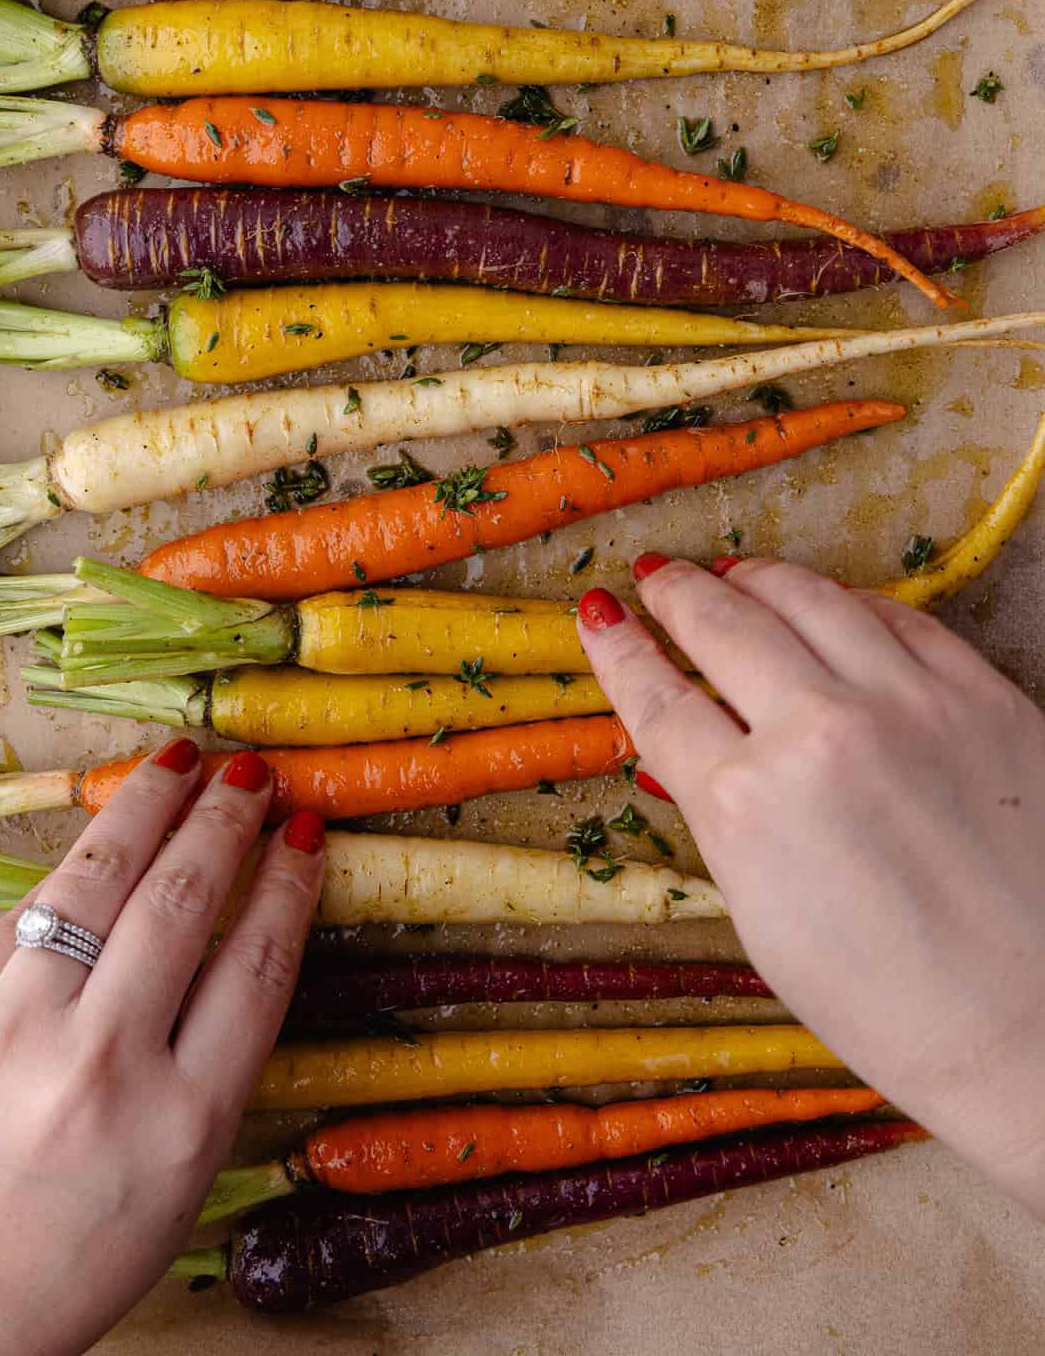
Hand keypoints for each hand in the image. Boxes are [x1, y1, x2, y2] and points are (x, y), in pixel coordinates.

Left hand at [0, 740, 324, 1355]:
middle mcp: (104, 1066)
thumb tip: (235, 940)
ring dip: (150, 807)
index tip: (307, 838)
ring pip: (99, 882)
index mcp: (182, 1125)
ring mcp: (16, 1032)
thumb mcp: (172, 1190)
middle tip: (253, 778)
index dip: (289, 886)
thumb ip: (207, 1071)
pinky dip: (73, 868)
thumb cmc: (57, 1268)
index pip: (257, 967)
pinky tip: (102, 836)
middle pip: (185, 903)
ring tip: (183, 764)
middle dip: (226, 823)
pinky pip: (27, 917)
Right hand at [577, 558, 1044, 1217]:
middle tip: (654, 576)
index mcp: (748, 805)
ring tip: (729, 573)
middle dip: (676, 594)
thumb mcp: (765, 921)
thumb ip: (721, 819)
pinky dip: (850, 602)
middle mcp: (820, 733)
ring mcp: (907, 703)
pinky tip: (830, 602)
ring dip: (756, 579)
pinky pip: (900, 618)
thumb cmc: (891, 1004)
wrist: (1034, 1026)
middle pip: (723, 627)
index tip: (598, 615)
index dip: (618, 650)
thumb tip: (686, 754)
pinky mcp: (981, 695)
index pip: (659, 701)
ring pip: (809, 599)